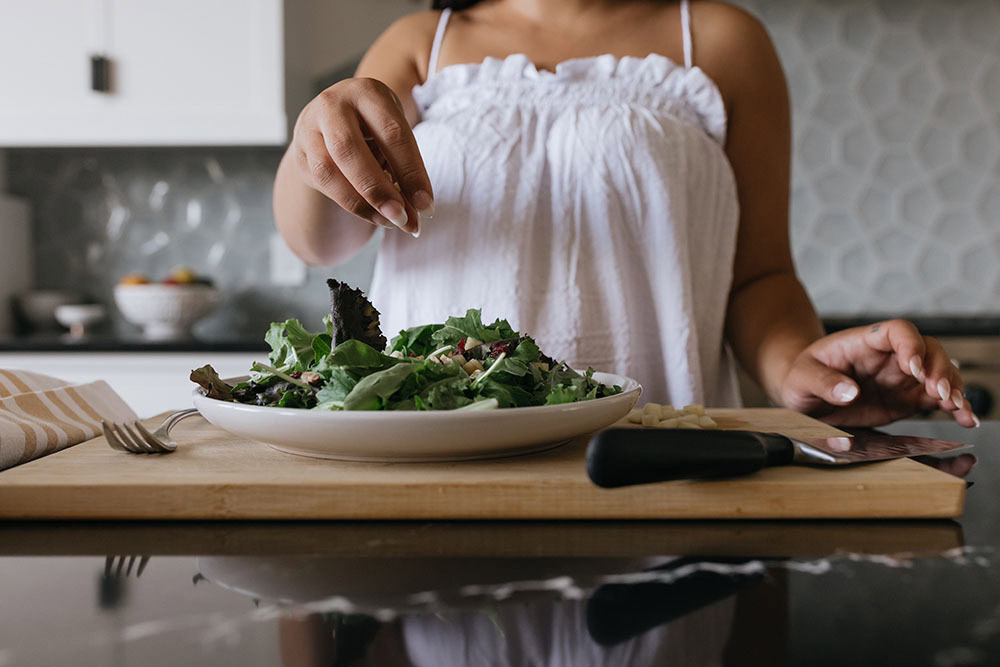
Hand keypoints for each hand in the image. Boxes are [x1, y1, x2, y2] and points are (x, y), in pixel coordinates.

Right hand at [290, 77, 433, 235]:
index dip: (411, 172)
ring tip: (389, 222)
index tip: (426, 206)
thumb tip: (418, 213)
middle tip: (402, 219)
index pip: (392, 134)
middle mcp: (333, 104)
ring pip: (328, 169)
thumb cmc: (375, 131)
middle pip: (350, 149)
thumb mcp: (393, 137)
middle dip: (379, 189)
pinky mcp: (300, 152)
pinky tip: (372, 216)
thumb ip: (404, 170)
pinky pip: (321, 182)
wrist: (334, 124)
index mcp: (368, 92)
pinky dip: (350, 203)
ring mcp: (310, 127)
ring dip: (361, 202)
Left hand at [778, 319, 979, 427]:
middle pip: (928, 350)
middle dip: (939, 369)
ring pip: (940, 373)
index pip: (897, 331)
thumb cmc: (801, 376)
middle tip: (938, 392)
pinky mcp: (906, 399)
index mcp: (864, 342)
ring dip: (952, 388)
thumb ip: (823, 383)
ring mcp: (901, 378)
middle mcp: (889, 357)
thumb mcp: (802, 377)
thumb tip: (849, 392)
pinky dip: (954, 408)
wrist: (804, 394)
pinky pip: (936, 400)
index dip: (911, 345)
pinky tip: (965, 418)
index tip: (913, 367)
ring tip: (957, 408)